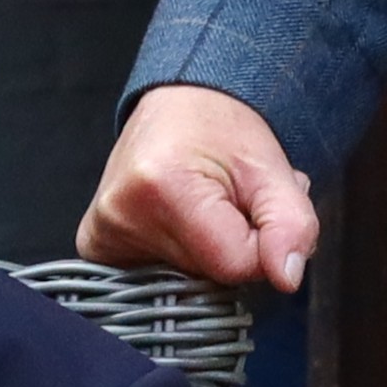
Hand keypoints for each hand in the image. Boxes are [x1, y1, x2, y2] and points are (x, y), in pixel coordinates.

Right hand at [85, 83, 319, 292]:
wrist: (178, 104)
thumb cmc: (220, 128)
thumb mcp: (271, 168)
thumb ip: (291, 224)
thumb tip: (286, 277)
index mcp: (164, 189)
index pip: (236, 264)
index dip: (260, 245)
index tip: (250, 209)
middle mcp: (120, 215)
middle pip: (207, 277)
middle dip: (231, 248)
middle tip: (225, 203)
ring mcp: (101, 233)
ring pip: (185, 282)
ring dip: (206, 254)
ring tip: (202, 209)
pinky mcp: (95, 245)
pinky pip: (152, 279)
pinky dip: (176, 259)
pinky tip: (175, 225)